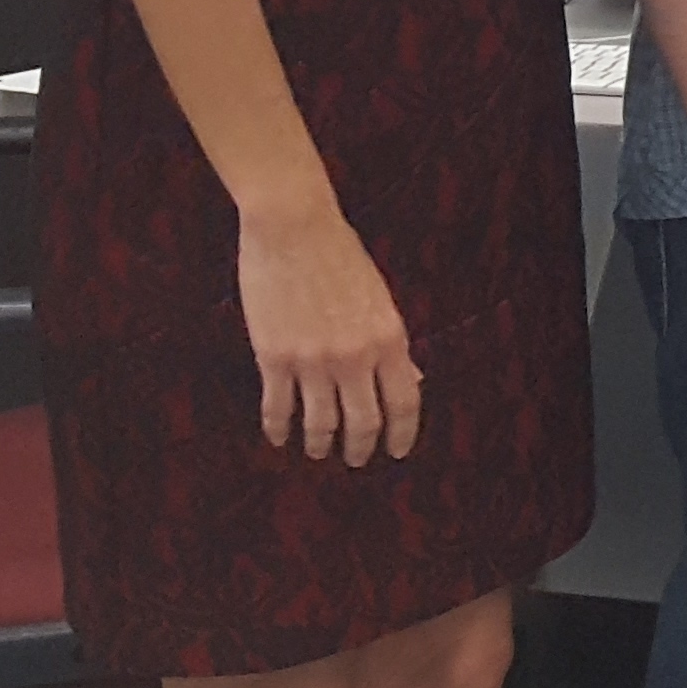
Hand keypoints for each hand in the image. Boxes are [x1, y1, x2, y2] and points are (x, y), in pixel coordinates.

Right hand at [236, 206, 421, 466]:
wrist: (294, 227)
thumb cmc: (340, 256)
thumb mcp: (379, 300)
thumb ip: (392, 345)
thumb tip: (411, 381)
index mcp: (389, 339)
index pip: (405, 402)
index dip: (402, 434)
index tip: (396, 452)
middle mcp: (355, 356)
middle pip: (364, 423)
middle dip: (360, 449)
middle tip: (355, 460)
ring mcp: (313, 359)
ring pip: (320, 423)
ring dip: (319, 444)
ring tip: (318, 451)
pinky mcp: (274, 356)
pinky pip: (278, 407)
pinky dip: (279, 428)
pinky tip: (280, 437)